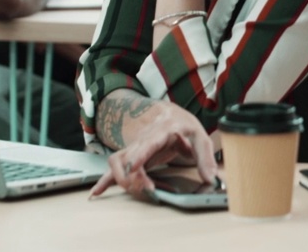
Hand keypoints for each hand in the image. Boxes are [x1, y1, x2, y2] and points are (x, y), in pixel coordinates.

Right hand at [89, 101, 216, 199]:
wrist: (168, 114)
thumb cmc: (184, 125)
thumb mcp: (200, 136)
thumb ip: (206, 157)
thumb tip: (211, 178)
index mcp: (161, 131)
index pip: (147, 143)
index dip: (139, 155)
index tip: (134, 167)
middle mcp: (143, 140)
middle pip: (129, 158)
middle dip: (134, 176)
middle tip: (149, 189)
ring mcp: (134, 148)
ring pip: (117, 163)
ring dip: (122, 179)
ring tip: (137, 190)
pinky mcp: (130, 157)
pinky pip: (113, 169)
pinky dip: (104, 181)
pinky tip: (96, 193)